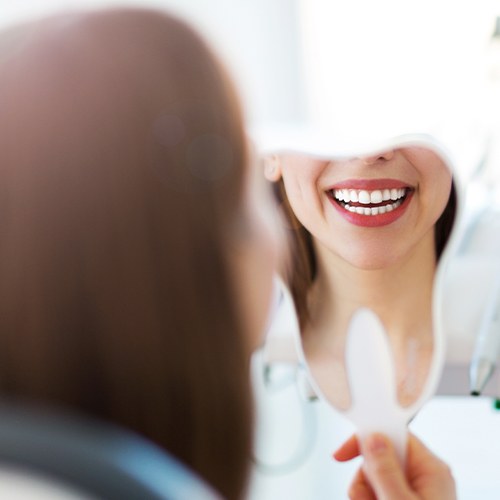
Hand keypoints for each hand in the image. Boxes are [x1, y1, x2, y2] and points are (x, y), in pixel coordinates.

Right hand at [334, 433, 455, 499]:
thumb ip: (385, 470)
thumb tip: (373, 438)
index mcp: (430, 469)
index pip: (394, 435)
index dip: (367, 439)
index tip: (342, 454)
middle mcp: (422, 478)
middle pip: (378, 459)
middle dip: (364, 481)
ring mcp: (412, 493)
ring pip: (372, 480)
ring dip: (363, 496)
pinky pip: (374, 494)